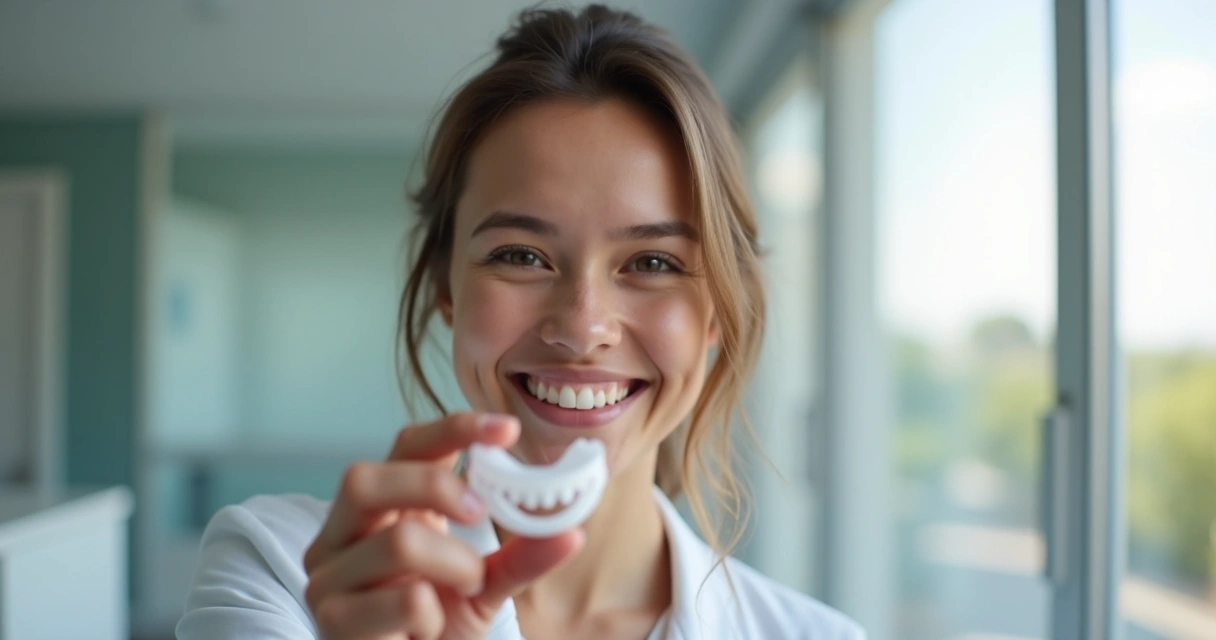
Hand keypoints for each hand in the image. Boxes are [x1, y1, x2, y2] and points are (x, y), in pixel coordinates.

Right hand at [302, 412, 583, 638]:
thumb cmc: (438, 623)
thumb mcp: (486, 584)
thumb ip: (521, 556)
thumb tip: (570, 533)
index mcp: (382, 507)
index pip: (405, 446)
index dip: (453, 429)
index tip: (507, 429)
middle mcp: (342, 533)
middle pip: (366, 477)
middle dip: (435, 487)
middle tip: (479, 512)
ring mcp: (328, 575)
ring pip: (398, 542)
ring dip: (455, 565)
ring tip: (465, 588)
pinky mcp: (331, 620)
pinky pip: (405, 600)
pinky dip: (435, 614)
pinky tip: (426, 628)